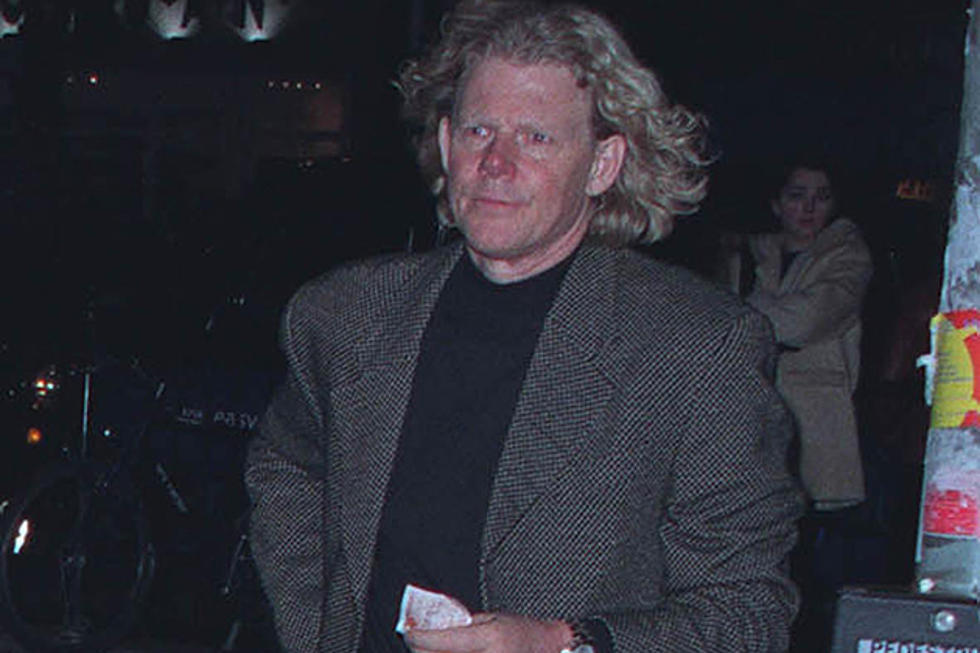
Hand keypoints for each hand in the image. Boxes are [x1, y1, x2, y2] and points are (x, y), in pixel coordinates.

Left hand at [402, 612, 572, 652]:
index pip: (441, 641)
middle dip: (421, 650)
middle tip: (415, 640)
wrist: (551, 650)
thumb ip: (464, 626)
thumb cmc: (524, 633)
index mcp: (489, 639)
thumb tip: (434, 629)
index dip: (418, 637)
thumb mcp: (493, 619)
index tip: (408, 632)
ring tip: (430, 649)